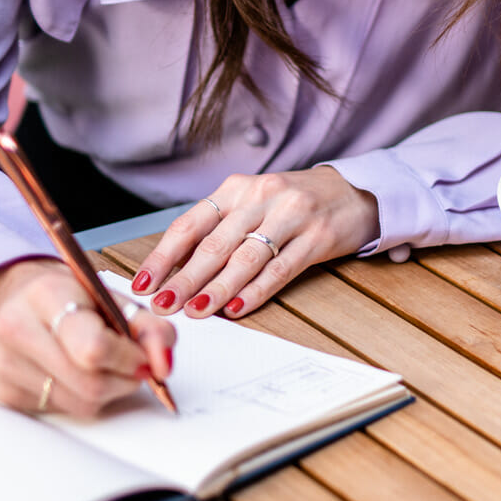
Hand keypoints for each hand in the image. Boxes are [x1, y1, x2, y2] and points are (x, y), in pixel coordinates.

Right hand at [0, 259, 177, 416]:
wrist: (19, 298)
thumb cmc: (71, 296)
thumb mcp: (115, 298)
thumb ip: (150, 328)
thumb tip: (163, 365)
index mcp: (46, 294)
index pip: (93, 347)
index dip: (129, 359)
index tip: (144, 357)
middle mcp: (15, 328)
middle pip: (89, 383)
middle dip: (124, 379)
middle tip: (132, 365)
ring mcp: (4, 364)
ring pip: (79, 403)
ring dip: (106, 391)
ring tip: (102, 365)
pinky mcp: (4, 392)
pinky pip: (61, 410)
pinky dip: (81, 397)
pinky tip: (74, 373)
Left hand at [130, 167, 379, 318]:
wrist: (356, 191)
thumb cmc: (295, 204)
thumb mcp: (254, 204)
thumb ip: (220, 230)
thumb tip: (176, 271)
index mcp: (238, 189)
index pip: (190, 224)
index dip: (164, 256)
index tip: (144, 284)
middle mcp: (262, 196)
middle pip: (214, 244)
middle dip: (184, 279)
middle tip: (162, 306)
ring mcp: (292, 215)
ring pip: (246, 257)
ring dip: (217, 288)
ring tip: (195, 311)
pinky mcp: (318, 237)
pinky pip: (281, 268)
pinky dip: (257, 290)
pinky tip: (238, 307)